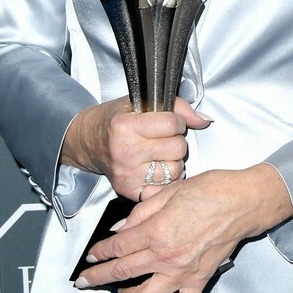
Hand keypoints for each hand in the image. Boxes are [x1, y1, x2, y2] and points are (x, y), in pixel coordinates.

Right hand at [61, 97, 210, 200]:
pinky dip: (166, 179)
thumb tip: (204, 120)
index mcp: (125, 126)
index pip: (172, 124)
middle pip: (177, 148)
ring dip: (173, 161)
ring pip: (175, 170)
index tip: (169, 121)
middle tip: (163, 138)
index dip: (176, 121)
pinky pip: (164, 187)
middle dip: (176, 141)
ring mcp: (127, 174)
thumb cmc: (116, 119)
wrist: (88, 142)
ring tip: (159, 153)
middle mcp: (125, 152)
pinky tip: (156, 168)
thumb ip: (178, 107)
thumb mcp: (142, 102)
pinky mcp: (129, 190)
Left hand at [74, 164, 291, 292]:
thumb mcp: (171, 191)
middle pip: (122, 272)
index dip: (99, 251)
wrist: (244, 202)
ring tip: (122, 291)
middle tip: (85, 280)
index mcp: (155, 230)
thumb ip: (142, 211)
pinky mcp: (198, 279)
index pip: (117, 246)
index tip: (91, 255)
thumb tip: (122, 228)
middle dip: (98, 277)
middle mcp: (165, 255)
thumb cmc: (212, 190)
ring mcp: (182, 271)